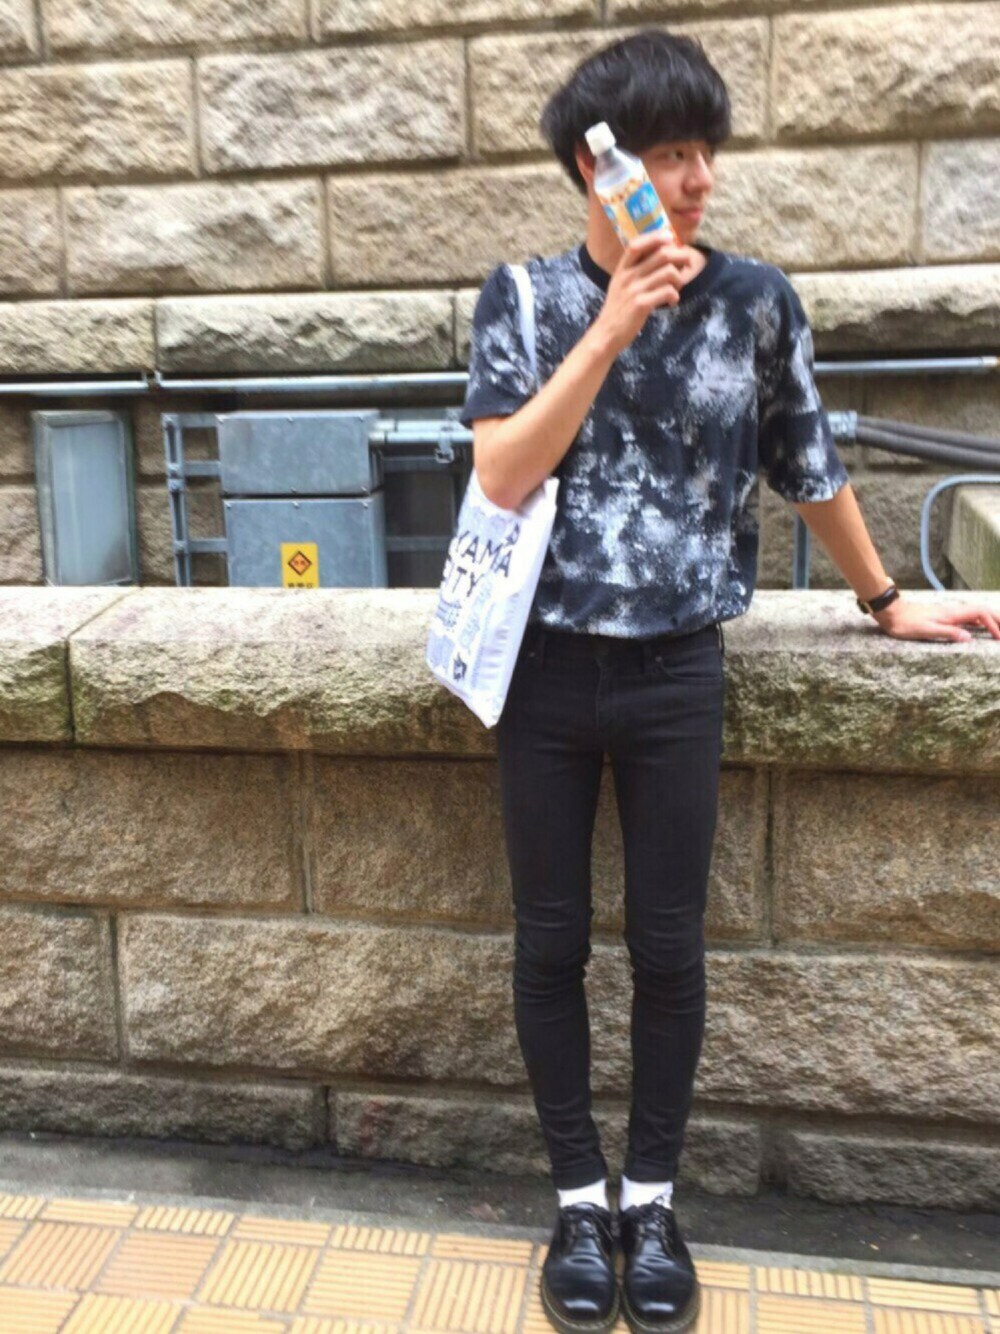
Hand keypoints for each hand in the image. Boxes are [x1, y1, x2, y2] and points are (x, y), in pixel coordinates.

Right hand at [594, 232, 696, 356]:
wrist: (606, 334)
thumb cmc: (618, 309)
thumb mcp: (620, 285)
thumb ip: (635, 271)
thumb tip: (663, 256)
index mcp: (622, 269)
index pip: (637, 244)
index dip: (655, 236)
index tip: (670, 238)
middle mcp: (627, 277)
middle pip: (662, 254)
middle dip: (680, 257)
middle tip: (686, 265)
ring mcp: (634, 290)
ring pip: (669, 272)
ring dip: (680, 279)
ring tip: (676, 288)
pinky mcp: (641, 305)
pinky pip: (667, 292)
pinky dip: (675, 296)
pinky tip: (672, 302)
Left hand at [873, 597, 999, 641]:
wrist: (892, 614)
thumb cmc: (907, 624)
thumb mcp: (927, 630)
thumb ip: (948, 632)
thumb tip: (969, 638)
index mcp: (952, 613)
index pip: (981, 613)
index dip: (993, 624)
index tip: (999, 638)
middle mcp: (954, 611)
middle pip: (982, 611)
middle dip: (997, 619)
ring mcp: (950, 613)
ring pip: (976, 614)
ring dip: (990, 620)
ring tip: (999, 631)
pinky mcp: (945, 616)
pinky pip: (967, 617)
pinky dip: (979, 621)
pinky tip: (981, 628)